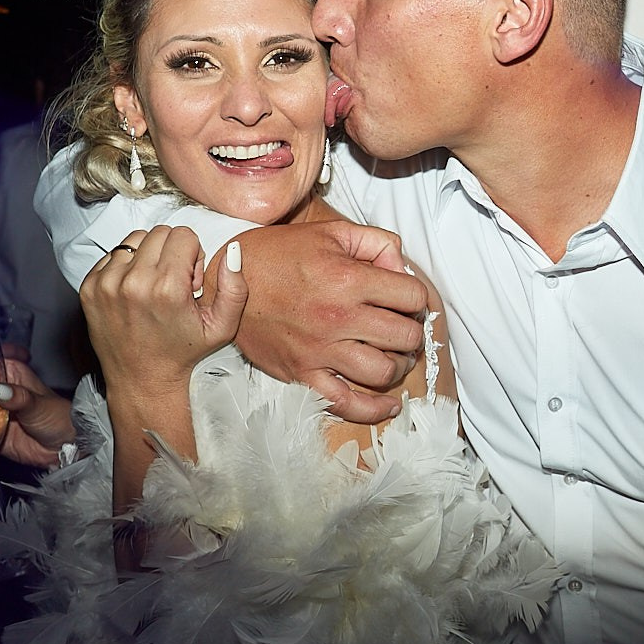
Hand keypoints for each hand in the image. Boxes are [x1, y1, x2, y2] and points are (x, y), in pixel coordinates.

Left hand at [82, 225, 249, 399]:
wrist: (141, 380)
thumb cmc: (181, 353)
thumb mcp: (222, 327)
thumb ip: (235, 288)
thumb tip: (233, 250)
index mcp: (167, 288)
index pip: (184, 235)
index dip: (193, 255)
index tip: (189, 281)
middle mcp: (133, 282)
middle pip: (160, 232)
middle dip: (172, 252)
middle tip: (172, 283)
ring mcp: (106, 283)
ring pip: (134, 239)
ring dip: (147, 256)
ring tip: (152, 285)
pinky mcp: (89, 287)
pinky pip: (112, 255)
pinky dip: (126, 267)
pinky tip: (133, 291)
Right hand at [233, 221, 428, 423]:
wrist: (227, 283)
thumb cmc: (278, 255)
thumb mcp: (331, 233)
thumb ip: (376, 242)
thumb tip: (403, 267)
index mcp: (348, 279)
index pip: (413, 296)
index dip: (416, 297)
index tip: (406, 299)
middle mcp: (338, 317)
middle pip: (405, 336)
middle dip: (412, 331)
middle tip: (403, 326)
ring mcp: (320, 350)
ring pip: (384, 371)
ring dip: (398, 365)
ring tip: (392, 354)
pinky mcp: (302, 374)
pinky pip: (346, 403)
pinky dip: (373, 409)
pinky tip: (388, 403)